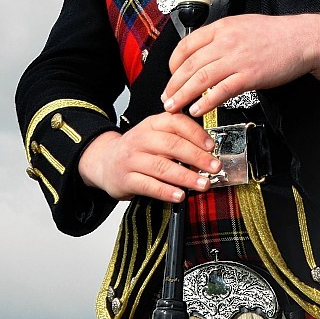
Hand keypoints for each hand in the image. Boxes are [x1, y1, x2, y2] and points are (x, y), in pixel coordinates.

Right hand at [76, 112, 220, 202]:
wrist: (105, 161)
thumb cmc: (137, 149)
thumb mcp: (154, 134)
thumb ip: (177, 137)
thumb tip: (208, 149)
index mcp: (152, 124)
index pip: (176, 122)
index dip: (196, 134)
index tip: (211, 146)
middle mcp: (140, 139)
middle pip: (172, 145)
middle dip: (197, 157)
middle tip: (214, 167)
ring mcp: (131, 159)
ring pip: (162, 167)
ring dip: (186, 177)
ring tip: (203, 184)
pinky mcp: (126, 179)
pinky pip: (148, 185)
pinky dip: (166, 191)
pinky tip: (180, 196)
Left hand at [162, 13, 319, 117]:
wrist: (304, 39)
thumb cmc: (276, 34)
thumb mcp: (243, 25)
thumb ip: (223, 36)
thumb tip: (204, 51)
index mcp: (222, 27)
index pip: (187, 45)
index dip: (173, 63)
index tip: (170, 76)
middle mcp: (226, 40)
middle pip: (189, 64)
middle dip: (173, 84)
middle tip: (165, 98)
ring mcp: (238, 58)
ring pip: (200, 79)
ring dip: (183, 95)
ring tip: (174, 108)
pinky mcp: (250, 75)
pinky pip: (221, 91)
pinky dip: (205, 101)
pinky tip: (197, 110)